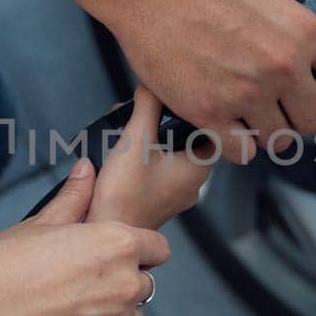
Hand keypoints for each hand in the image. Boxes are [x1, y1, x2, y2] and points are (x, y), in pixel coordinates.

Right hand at [0, 160, 168, 315]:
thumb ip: (74, 197)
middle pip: (144, 285)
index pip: (159, 249)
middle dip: (121, 285)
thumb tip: (87, 169)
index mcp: (117, 243)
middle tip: (82, 288)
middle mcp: (126, 282)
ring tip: (75, 315)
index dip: (139, 252)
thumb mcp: (40, 223)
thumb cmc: (3, 266)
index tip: (117, 260)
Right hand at [88, 86, 211, 228]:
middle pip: (187, 139)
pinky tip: (123, 148)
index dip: (192, 110)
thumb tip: (152, 84)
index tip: (174, 99)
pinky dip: (143, 155)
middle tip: (144, 108)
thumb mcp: (137, 139)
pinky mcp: (156, 199)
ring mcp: (174, 193)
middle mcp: (191, 183)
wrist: (104, 230)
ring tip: (128, 125)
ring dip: (150, 137)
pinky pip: (156, 168)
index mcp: (198, 169)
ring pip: (169, 153)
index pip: (210, 128)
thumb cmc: (123, 197)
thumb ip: (147, 106)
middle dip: (163, 121)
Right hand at [103, 0, 315, 164]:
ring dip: (266, 131)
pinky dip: (235, 143)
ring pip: (277, 139)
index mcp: (301, 32)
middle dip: (300, 116)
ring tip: (248, 111)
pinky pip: (240, 151)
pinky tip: (225, 124)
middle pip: (314, 120)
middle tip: (281, 105)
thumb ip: (291, 27)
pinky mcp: (208, 112)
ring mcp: (245, 93)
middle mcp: (279, 66)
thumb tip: (304, 48)